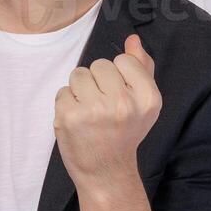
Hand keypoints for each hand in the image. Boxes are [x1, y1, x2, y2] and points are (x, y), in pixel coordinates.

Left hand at [54, 33, 160, 186]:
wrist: (106, 171)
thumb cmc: (124, 133)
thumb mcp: (143, 103)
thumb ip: (142, 68)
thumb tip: (133, 40)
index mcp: (148, 98)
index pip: (124, 60)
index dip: (118, 76)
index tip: (120, 97)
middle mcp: (123, 104)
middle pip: (99, 65)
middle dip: (98, 82)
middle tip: (103, 107)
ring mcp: (94, 111)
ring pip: (79, 74)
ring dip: (80, 90)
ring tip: (89, 111)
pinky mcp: (69, 117)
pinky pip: (63, 90)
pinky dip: (67, 103)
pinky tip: (77, 120)